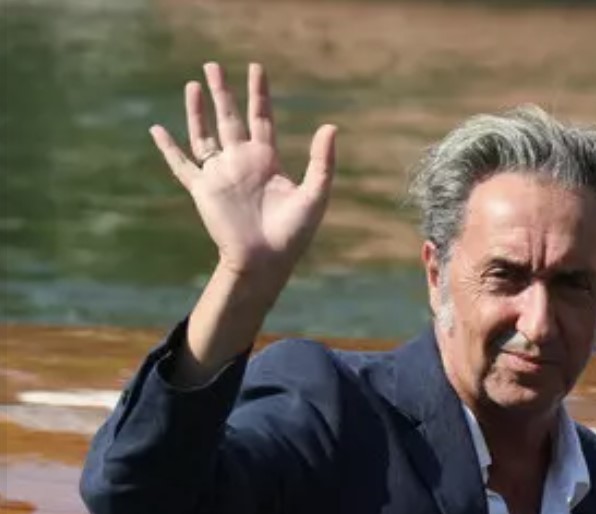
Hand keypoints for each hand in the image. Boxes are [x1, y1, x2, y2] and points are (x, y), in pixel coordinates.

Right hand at [151, 61, 335, 286]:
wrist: (267, 261)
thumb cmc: (294, 233)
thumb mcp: (315, 194)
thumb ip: (322, 161)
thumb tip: (331, 127)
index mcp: (268, 160)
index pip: (262, 118)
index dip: (258, 93)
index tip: (256, 68)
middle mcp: (242, 162)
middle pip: (230, 118)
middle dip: (223, 92)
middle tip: (213, 65)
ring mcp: (221, 174)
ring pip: (204, 134)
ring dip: (197, 111)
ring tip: (193, 84)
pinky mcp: (203, 189)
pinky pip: (182, 164)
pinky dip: (168, 148)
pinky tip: (157, 130)